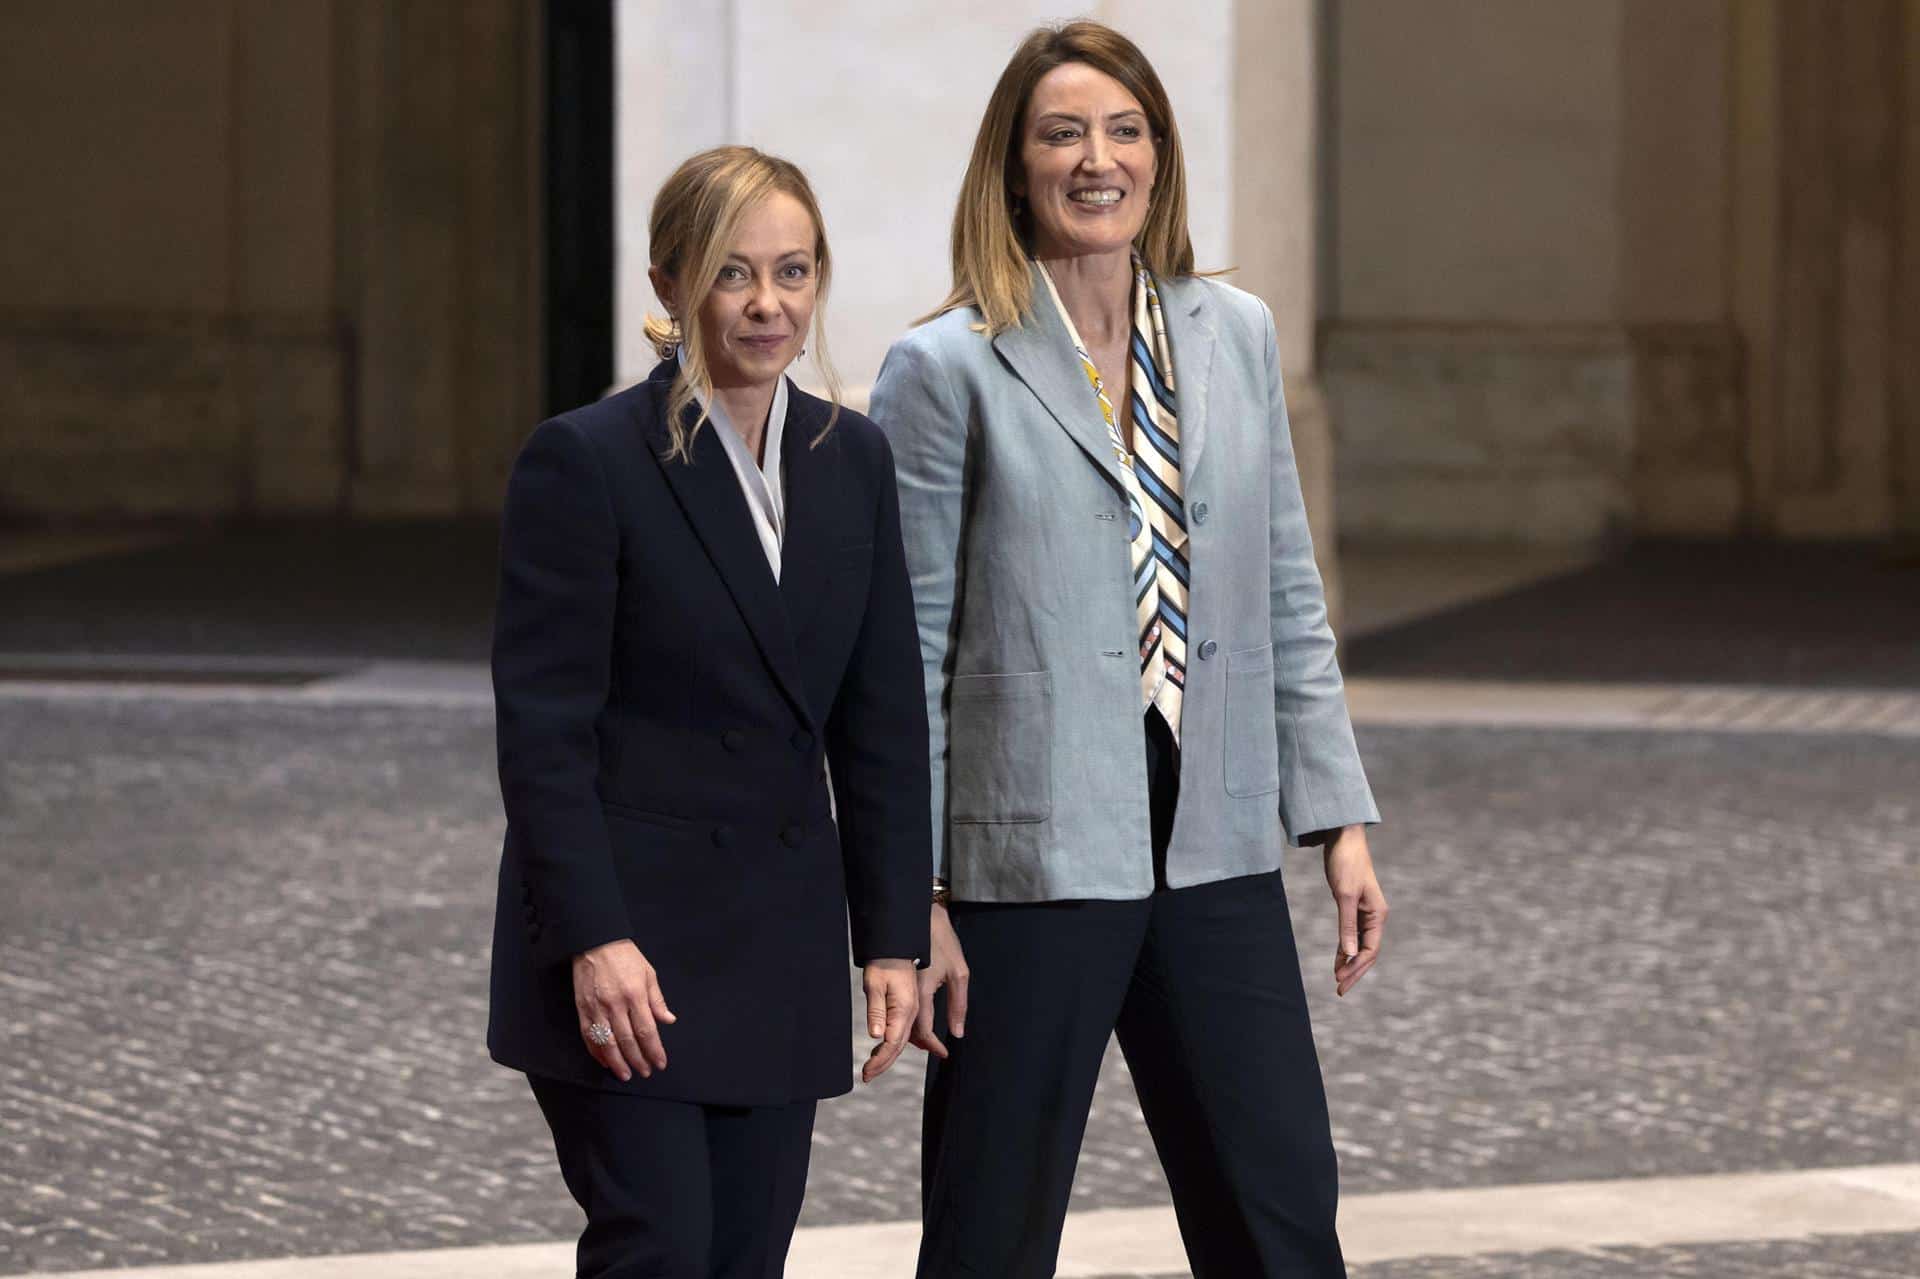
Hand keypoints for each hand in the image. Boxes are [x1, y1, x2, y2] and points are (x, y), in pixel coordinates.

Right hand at [572, 939, 676, 1080]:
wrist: (594, 942)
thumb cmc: (625, 956)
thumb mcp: (648, 973)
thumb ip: (657, 1000)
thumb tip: (668, 1020)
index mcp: (635, 995)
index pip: (647, 1030)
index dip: (654, 1050)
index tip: (660, 1063)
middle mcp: (615, 1004)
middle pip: (627, 1041)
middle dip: (638, 1060)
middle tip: (645, 1072)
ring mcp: (597, 1008)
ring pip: (607, 1043)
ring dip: (617, 1062)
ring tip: (626, 1075)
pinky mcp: (582, 1009)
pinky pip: (589, 1036)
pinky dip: (597, 1052)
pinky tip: (606, 1061)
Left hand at [861, 958, 917, 1082]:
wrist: (896, 942)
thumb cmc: (884, 960)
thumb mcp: (874, 984)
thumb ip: (877, 1010)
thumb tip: (877, 1036)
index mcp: (905, 1009)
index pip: (892, 1043)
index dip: (880, 1061)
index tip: (866, 1073)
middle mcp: (912, 1011)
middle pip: (899, 1045)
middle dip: (883, 1063)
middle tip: (866, 1076)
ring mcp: (912, 1008)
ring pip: (902, 1038)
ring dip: (888, 1055)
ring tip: (873, 1067)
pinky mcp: (909, 1003)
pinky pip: (904, 1029)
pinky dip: (894, 1043)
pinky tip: (885, 1048)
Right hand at [908, 903, 968, 1058]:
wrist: (923, 917)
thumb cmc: (943, 941)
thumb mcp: (959, 973)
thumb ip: (958, 1005)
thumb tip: (957, 1031)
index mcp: (921, 990)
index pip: (923, 1030)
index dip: (932, 1045)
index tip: (943, 1053)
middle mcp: (907, 991)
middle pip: (908, 1029)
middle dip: (921, 1044)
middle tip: (936, 1050)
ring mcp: (900, 986)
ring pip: (902, 1020)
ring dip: (913, 1034)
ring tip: (928, 1042)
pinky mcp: (898, 981)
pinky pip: (901, 1008)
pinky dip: (908, 1020)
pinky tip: (917, 1022)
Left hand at [1323, 826, 1387, 996]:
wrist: (1343, 838)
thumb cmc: (1346, 863)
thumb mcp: (1344, 895)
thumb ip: (1347, 925)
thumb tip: (1350, 954)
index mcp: (1378, 914)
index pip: (1370, 950)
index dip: (1356, 968)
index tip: (1339, 981)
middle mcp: (1375, 916)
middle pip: (1367, 952)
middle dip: (1354, 971)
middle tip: (1339, 991)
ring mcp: (1365, 912)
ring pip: (1359, 945)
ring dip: (1349, 962)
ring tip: (1337, 981)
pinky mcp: (1353, 907)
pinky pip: (1352, 935)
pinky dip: (1345, 949)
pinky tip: (1338, 960)